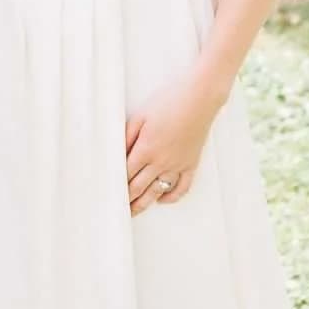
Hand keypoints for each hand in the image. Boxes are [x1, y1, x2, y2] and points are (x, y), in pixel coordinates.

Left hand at [125, 81, 219, 216]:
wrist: (199, 97)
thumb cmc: (169, 101)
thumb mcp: (141, 115)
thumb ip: (127, 136)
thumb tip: (117, 153)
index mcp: (146, 149)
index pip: (126, 174)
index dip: (116, 185)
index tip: (108, 193)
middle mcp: (161, 161)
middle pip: (139, 187)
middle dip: (126, 200)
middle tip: (117, 209)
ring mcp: (177, 165)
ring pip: (157, 192)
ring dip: (144, 204)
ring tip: (134, 211)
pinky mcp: (191, 164)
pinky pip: (182, 188)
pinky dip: (171, 197)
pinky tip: (162, 199)